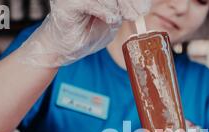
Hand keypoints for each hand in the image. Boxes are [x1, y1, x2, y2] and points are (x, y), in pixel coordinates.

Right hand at [18, 0, 150, 66]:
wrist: (64, 49)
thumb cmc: (86, 34)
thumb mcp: (111, 21)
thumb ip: (122, 11)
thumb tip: (141, 7)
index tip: (144, 10)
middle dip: (129, 1)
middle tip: (138, 14)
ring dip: (117, 7)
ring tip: (118, 20)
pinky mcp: (67, 3)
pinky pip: (90, 1)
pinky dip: (104, 11)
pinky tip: (109, 19)